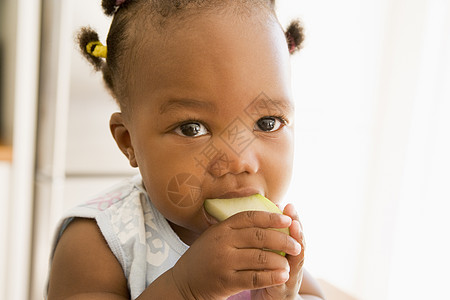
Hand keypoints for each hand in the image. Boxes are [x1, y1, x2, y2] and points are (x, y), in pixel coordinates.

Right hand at [171, 210, 301, 298]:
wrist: (184, 282)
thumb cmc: (206, 256)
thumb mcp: (216, 236)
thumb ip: (237, 226)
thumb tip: (270, 212)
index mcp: (221, 229)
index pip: (249, 217)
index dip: (270, 217)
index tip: (287, 218)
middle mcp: (222, 243)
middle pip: (259, 237)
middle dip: (282, 240)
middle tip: (296, 245)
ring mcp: (224, 262)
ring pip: (260, 258)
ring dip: (279, 261)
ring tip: (290, 263)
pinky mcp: (227, 281)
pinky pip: (255, 278)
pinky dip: (271, 277)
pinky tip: (282, 276)